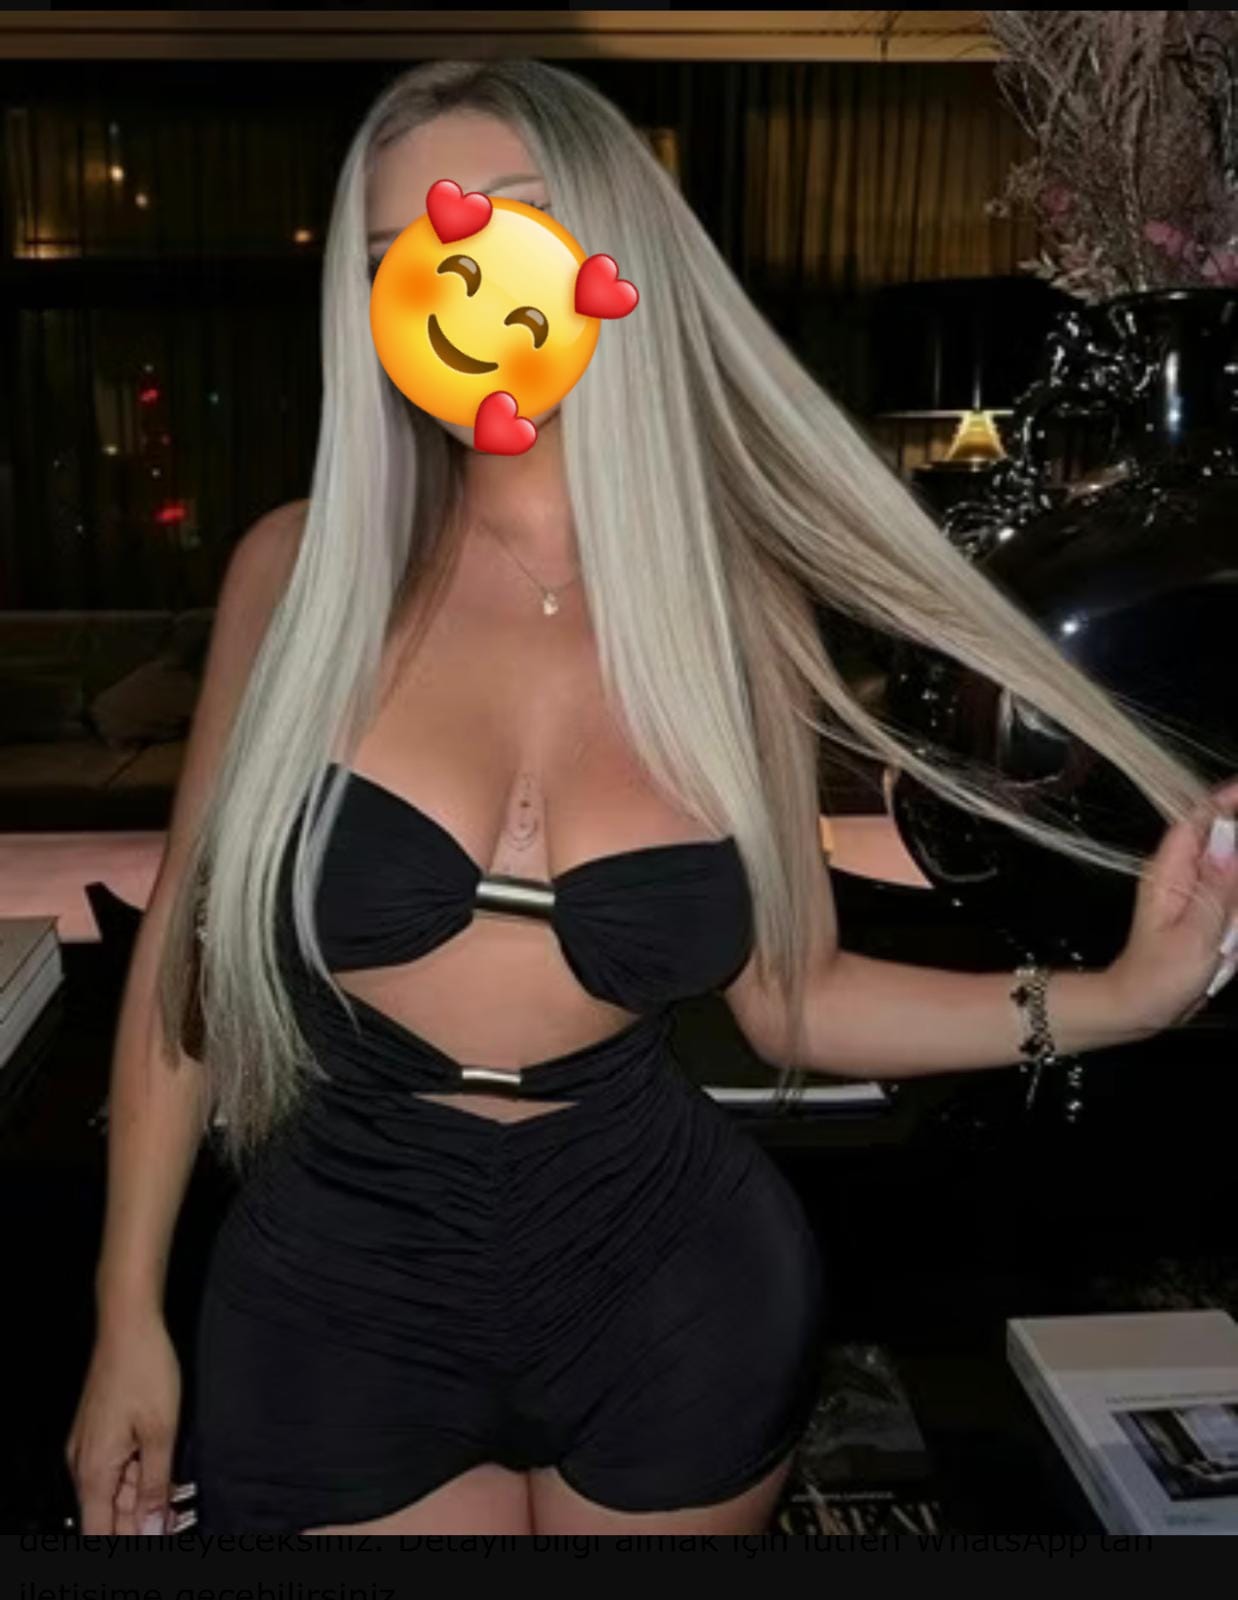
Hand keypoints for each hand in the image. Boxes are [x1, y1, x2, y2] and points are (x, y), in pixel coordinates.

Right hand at [65, 1313, 182, 1533]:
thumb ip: (154, 1486)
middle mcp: (84, 1464)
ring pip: (115, 1493)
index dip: (130, 1541)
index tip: (158, 1539)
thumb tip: (151, 1530)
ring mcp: (91, 1447)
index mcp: (94, 1471)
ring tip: (178, 1505)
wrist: (129, 1325)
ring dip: (144, 1502)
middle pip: (108, 1516)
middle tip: (177, 1523)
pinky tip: (167, 1479)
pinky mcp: (101, 1433)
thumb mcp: (160, 1432)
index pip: (100, 1532)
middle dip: (142, 1524)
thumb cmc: (145, 1370)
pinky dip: (140, 1479)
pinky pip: (118, 1470)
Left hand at [1106, 778, 1237, 1033]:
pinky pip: (1228, 890)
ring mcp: (1192, 893)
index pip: (1196, 821)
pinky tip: (1233, 925)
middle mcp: (1180, 875)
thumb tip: (1232, 843)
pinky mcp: (1203, 912)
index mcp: (1170, 872)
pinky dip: (1236, 891)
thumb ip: (1218, 888)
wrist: (1140, 1007)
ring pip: (1227, 863)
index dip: (1224, 801)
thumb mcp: (1196, 934)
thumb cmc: (1161, 975)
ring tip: (1232, 919)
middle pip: (1217, 836)